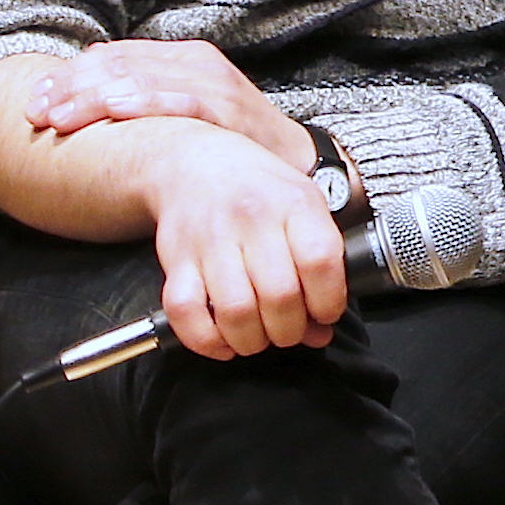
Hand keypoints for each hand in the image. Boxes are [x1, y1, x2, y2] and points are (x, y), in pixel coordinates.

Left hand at [26, 39, 313, 171]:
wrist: (294, 159)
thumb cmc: (231, 139)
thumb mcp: (184, 109)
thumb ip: (144, 96)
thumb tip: (88, 90)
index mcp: (181, 57)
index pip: (112, 55)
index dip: (68, 75)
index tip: (33, 100)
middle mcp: (195, 61)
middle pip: (118, 65)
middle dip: (70, 88)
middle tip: (35, 113)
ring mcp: (213, 82)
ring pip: (140, 79)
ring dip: (93, 98)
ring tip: (59, 118)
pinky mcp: (229, 108)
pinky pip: (179, 100)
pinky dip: (144, 102)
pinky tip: (114, 109)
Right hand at [132, 121, 350, 357]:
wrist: (194, 163)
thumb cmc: (260, 190)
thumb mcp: (305, 206)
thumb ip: (321, 265)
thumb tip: (322, 330)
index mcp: (294, 204)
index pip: (320, 262)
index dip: (328, 301)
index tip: (325, 314)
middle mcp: (251, 220)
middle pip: (280, 296)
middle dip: (291, 330)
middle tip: (290, 331)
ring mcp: (210, 241)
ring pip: (235, 311)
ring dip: (252, 341)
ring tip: (259, 338)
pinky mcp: (175, 261)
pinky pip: (186, 313)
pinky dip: (206, 340)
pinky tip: (223, 341)